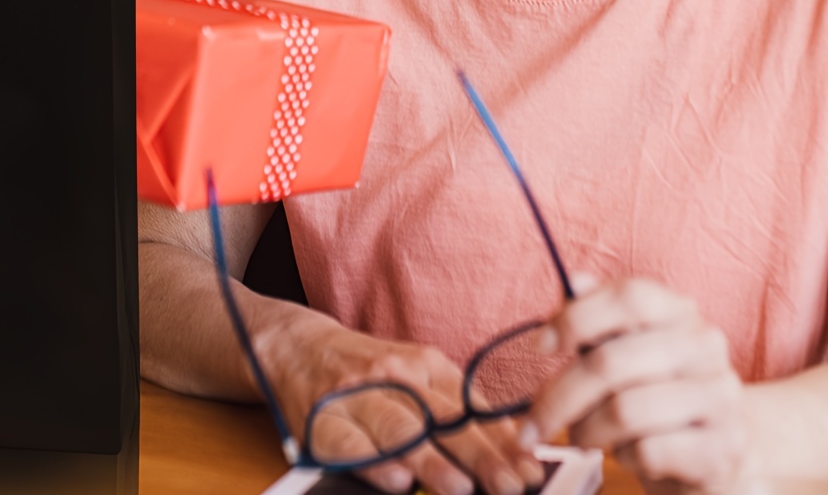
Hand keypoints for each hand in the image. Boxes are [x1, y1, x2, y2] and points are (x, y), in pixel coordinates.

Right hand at [261, 316, 545, 494]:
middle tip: (510, 484)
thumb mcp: (416, 375)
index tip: (531, 470)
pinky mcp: (322, 420)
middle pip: (441, 418)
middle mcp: (392, 375)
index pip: (471, 407)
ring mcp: (356, 396)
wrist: (296, 347)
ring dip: (431, 459)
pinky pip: (350, 444)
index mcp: (423, 364)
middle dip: (479, 455)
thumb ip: (458, 409)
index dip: (503, 442)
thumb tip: (514, 447)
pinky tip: (397, 480)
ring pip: (399, 429)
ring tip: (460, 486)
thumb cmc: (369, 372)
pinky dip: (375, 462)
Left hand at [527, 276, 747, 494]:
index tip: (540, 346)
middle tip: (534, 422)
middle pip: (612, 362)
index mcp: (680, 312)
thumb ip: (596, 316)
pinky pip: (649, 450)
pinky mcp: (722, 451)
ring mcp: (721, 399)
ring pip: (625, 410)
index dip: (576, 318)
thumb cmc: (656, 392)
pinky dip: (624, 455)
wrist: (720, 452)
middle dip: (560, 395)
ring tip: (581, 436)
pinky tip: (627, 454)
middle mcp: (706, 348)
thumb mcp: (626, 348)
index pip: (628, 297)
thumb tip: (572, 282)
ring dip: (588, 429)